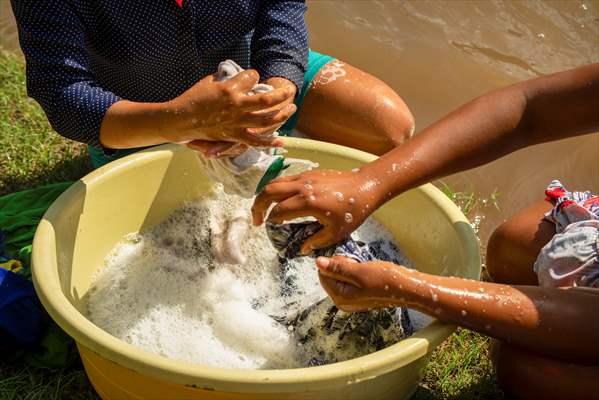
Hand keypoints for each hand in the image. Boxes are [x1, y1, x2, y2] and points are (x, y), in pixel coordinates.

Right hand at [167, 70, 295, 146]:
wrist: (179, 119)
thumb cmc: (192, 98)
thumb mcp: (209, 82)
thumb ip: (224, 79)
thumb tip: (234, 77)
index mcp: (229, 89)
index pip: (251, 77)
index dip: (255, 75)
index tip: (255, 76)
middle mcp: (236, 106)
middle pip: (266, 100)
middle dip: (281, 94)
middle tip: (288, 91)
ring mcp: (236, 123)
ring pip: (265, 120)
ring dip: (281, 114)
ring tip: (291, 108)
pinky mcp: (233, 135)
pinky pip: (254, 140)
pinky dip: (268, 141)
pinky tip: (281, 141)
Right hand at [251, 168, 382, 252]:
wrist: (366, 186)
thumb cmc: (354, 211)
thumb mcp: (335, 232)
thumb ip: (315, 241)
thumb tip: (302, 249)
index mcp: (307, 202)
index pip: (278, 211)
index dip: (270, 221)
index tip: (269, 228)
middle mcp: (302, 187)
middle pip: (268, 192)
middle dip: (258, 206)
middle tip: (256, 220)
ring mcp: (305, 177)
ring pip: (275, 182)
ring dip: (264, 195)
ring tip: (263, 209)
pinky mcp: (308, 174)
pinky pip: (285, 179)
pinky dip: (276, 188)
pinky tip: (280, 199)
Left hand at [316, 256, 408, 311]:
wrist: (406, 288)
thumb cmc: (384, 280)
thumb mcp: (359, 270)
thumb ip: (337, 267)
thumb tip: (318, 262)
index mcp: (340, 297)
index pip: (323, 275)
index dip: (334, 263)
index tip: (350, 261)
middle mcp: (343, 302)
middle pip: (331, 277)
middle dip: (342, 266)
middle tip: (358, 265)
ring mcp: (352, 301)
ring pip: (341, 277)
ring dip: (350, 268)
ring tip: (365, 269)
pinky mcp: (359, 297)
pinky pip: (350, 281)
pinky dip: (356, 274)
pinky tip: (368, 273)